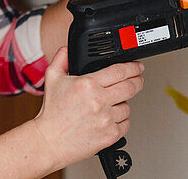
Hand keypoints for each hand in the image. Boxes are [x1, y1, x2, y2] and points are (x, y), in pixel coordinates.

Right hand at [31, 47, 143, 169]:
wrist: (50, 140)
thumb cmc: (52, 112)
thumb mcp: (51, 78)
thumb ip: (61, 59)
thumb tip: (67, 48)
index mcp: (87, 84)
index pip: (119, 71)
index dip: (132, 67)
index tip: (137, 66)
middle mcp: (99, 101)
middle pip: (131, 86)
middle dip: (137, 80)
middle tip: (137, 79)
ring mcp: (106, 118)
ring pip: (128, 106)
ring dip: (123, 103)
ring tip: (110, 104)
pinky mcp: (111, 134)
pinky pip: (126, 124)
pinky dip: (121, 121)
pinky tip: (108, 118)